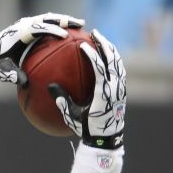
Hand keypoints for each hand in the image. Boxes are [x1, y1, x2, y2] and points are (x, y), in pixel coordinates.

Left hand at [0, 13, 84, 86]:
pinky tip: (69, 31)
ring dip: (63, 20)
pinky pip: (45, 24)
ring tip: (79, 24)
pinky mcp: (28, 27)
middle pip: (47, 18)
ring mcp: (26, 24)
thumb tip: (27, 84)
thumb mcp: (4, 71)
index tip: (65, 35)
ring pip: (48, 18)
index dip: (52, 30)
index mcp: (19, 33)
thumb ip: (15, 75)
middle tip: (80, 24)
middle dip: (64, 20)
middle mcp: (23, 25)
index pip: (38, 28)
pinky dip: (57, 25)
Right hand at [50, 30, 126, 149]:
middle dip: (104, 44)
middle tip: (94, 33)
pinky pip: (119, 69)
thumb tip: (50, 86)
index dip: (92, 54)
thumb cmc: (88, 129)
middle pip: (112, 60)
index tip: (83, 45)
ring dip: (110, 49)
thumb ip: (62, 101)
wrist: (107, 139)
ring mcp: (120, 88)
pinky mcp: (122, 90)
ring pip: (118, 63)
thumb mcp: (72, 116)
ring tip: (102, 39)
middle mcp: (115, 87)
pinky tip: (107, 55)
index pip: (99, 68)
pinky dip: (114, 59)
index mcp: (104, 92)